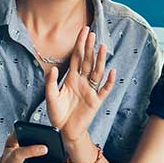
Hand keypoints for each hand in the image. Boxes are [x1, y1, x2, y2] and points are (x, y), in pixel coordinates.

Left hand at [45, 26, 116, 143]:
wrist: (64, 131)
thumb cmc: (57, 114)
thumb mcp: (50, 97)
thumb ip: (51, 83)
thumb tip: (53, 68)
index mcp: (71, 79)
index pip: (77, 57)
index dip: (80, 44)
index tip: (83, 31)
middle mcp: (82, 82)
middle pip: (88, 61)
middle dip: (89, 47)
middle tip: (92, 33)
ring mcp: (90, 90)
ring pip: (97, 71)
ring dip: (100, 60)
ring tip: (102, 47)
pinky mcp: (96, 101)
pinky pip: (105, 89)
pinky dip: (109, 81)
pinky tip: (112, 72)